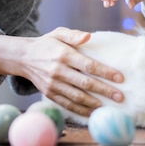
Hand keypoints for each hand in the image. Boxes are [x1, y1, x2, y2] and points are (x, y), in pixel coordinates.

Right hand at [0, 28, 123, 116]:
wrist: (23, 57)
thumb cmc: (46, 44)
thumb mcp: (58, 33)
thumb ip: (74, 35)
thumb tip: (88, 36)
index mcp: (63, 54)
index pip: (88, 65)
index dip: (105, 72)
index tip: (120, 78)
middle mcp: (58, 71)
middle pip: (85, 83)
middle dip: (104, 91)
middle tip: (120, 96)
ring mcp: (53, 84)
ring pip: (77, 97)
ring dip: (95, 103)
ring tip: (109, 107)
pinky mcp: (49, 94)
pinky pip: (67, 104)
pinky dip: (81, 110)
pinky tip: (93, 112)